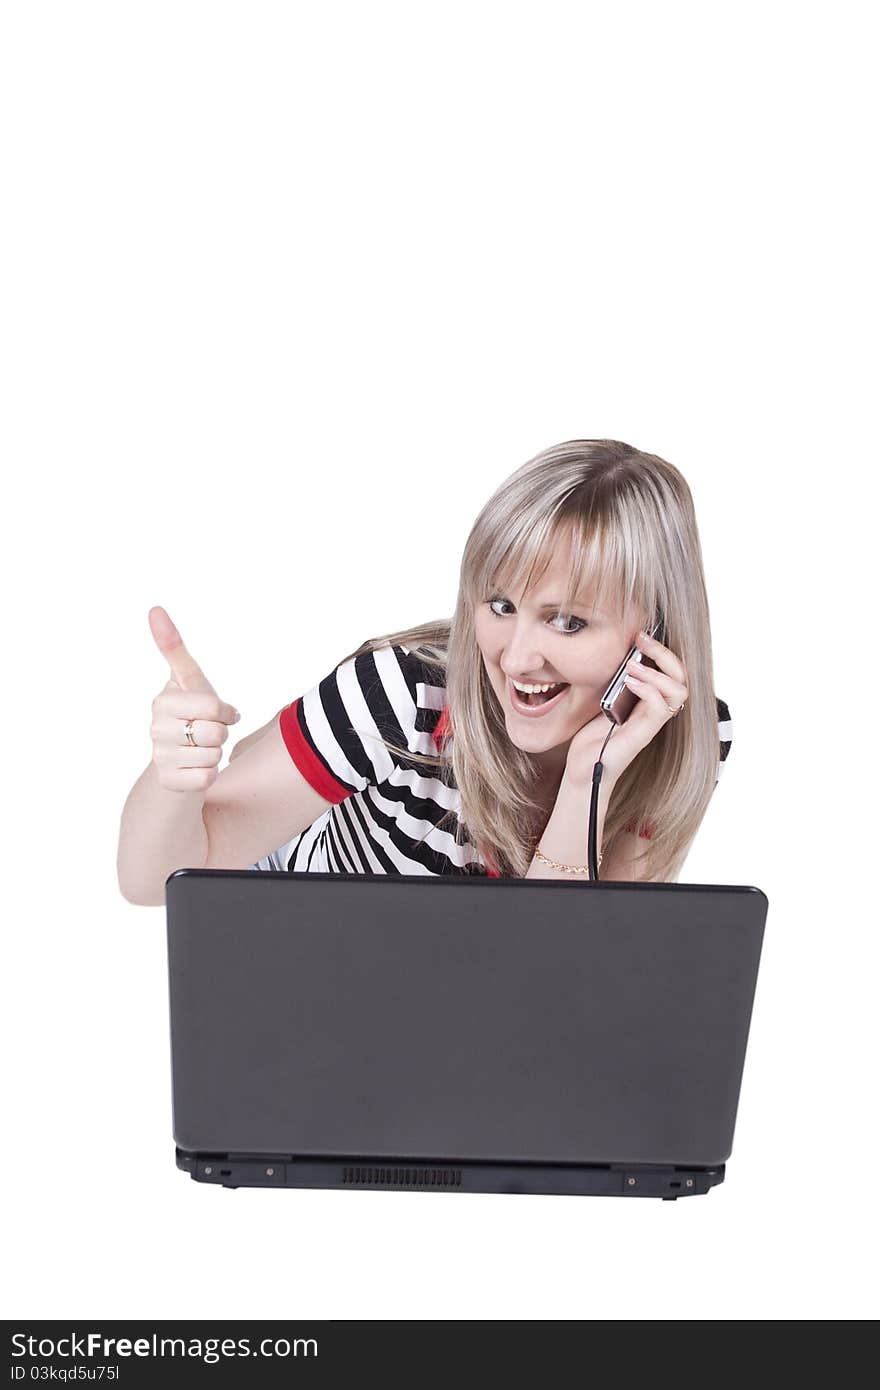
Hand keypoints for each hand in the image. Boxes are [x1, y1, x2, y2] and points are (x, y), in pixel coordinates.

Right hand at [148, 606, 240, 792]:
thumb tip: (154, 608)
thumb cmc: (189, 713)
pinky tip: (196, 768)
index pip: (213, 707)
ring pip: (214, 756)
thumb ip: (173, 647)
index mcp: (162, 702)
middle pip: (216, 733)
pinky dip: (210, 774)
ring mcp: (160, 758)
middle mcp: (155, 730)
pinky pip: (208, 777)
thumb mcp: (189, 681)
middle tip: (207, 732)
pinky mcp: (169, 782)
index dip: (224, 711)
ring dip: (216, 754)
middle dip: (221, 732)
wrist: (176, 760)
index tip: (217, 712)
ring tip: (201, 750)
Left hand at [564, 628, 688, 786]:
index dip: (662, 651)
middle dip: (665, 653)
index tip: (640, 636)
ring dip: (657, 672)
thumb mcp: (604, 699)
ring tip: (633, 666)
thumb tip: (615, 653)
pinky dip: (647, 690)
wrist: (582, 769)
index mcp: (649, 701)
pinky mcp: (641, 736)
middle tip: (641, 641)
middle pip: (682, 678)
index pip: (672, 671)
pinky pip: (659, 709)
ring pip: (678, 692)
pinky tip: (629, 683)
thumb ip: (615, 681)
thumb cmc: (593, 736)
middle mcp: (655, 711)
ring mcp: (650, 724)